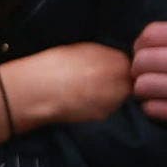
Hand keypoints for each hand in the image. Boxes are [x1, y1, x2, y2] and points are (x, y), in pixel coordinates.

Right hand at [0, 41, 133, 145]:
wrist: (39, 90)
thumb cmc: (55, 63)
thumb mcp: (82, 49)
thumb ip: (103, 55)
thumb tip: (110, 60)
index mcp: (117, 61)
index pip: (128, 64)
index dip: (115, 66)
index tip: (103, 67)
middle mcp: (122, 83)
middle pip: (128, 83)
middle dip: (118, 81)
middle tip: (97, 80)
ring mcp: (115, 103)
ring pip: (119, 97)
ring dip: (110, 94)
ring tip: (88, 91)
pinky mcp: (104, 118)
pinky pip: (107, 108)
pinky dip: (99, 105)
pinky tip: (83, 101)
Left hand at [132, 20, 166, 135]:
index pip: (149, 34)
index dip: (143, 44)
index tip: (145, 51)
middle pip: (140, 61)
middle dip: (142, 68)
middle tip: (151, 74)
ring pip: (142, 86)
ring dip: (146, 89)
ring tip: (158, 92)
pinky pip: (154, 110)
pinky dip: (155, 108)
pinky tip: (166, 107)